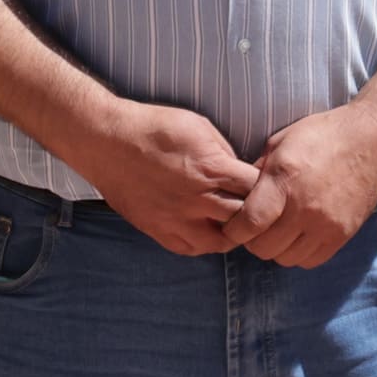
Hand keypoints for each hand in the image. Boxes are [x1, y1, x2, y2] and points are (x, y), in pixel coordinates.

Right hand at [76, 99, 268, 254]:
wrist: (107, 142)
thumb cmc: (153, 129)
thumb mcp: (199, 127)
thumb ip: (224, 154)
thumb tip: (241, 173)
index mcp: (211, 169)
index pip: (257, 190)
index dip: (268, 189)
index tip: (268, 186)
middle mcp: (196, 200)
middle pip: (245, 220)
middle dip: (256, 215)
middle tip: (257, 209)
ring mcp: (176, 220)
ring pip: (220, 242)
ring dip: (232, 234)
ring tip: (233, 222)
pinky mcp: (158, 230)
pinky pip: (191, 249)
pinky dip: (205, 242)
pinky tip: (207, 229)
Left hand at [240, 101, 376, 270]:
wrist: (374, 139)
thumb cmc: (324, 135)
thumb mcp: (281, 142)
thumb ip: (257, 172)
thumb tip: (239, 196)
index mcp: (285, 180)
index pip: (249, 223)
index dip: (234, 231)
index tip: (231, 227)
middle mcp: (306, 208)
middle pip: (265, 247)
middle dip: (253, 240)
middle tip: (256, 227)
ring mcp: (327, 225)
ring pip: (286, 259)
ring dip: (277, 248)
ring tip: (278, 230)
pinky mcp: (343, 235)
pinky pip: (311, 261)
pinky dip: (299, 253)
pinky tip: (298, 235)